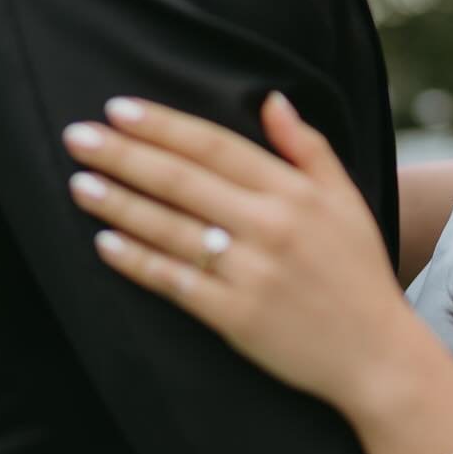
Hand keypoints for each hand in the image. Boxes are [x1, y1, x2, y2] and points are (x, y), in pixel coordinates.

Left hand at [61, 92, 412, 411]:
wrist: (375, 354)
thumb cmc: (357, 271)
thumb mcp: (345, 200)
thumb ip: (307, 148)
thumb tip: (271, 99)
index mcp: (294, 193)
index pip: (215, 147)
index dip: (163, 126)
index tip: (117, 109)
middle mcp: (270, 227)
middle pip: (182, 181)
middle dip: (124, 155)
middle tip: (77, 137)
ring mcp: (250, 272)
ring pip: (170, 228)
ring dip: (118, 203)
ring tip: (79, 183)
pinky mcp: (235, 316)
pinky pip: (174, 281)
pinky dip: (137, 261)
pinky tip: (104, 243)